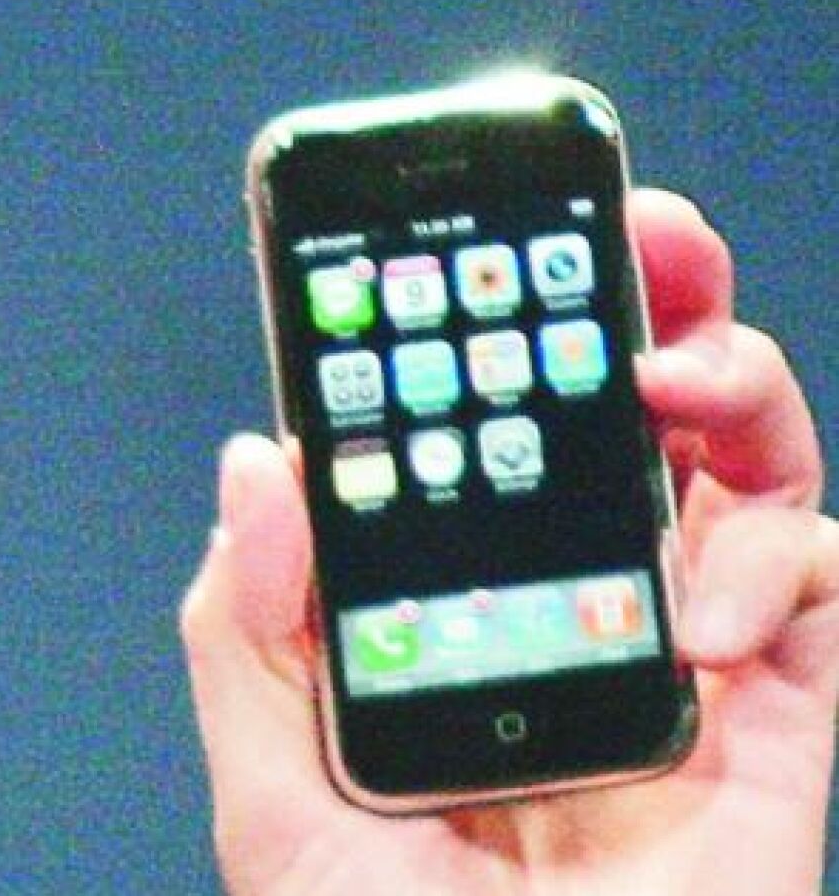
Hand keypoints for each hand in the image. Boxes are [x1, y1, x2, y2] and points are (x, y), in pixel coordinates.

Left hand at [181, 189, 838, 894]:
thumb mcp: (275, 795)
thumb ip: (248, 632)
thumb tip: (257, 464)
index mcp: (449, 611)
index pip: (470, 441)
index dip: (479, 338)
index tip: (468, 249)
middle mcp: (567, 613)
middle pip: (620, 425)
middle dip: (640, 304)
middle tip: (636, 234)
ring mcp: (682, 660)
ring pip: (740, 470)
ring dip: (729, 387)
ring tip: (677, 375)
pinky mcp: (781, 723)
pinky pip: (817, 585)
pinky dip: (778, 563)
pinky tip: (706, 618)